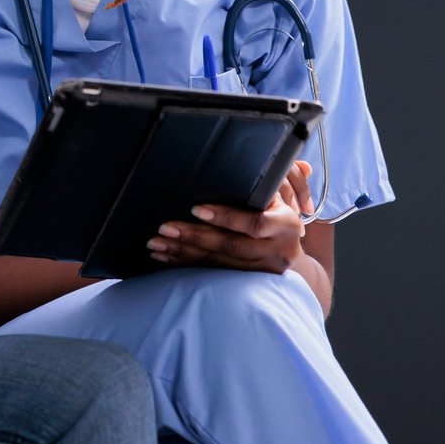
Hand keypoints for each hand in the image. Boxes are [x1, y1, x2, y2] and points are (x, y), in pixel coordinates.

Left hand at [145, 161, 311, 273]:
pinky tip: (166, 257)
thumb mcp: (277, 192)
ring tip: (157, 243)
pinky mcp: (249, 281)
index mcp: (287, 224)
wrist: (287, 246)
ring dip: (184, 253)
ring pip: (220, 263)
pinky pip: (213, 274)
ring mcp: (265, 269)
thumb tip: (285, 162)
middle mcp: (280, 250)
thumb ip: (267, 178)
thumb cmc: (275, 208)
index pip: (254, 223)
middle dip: (194, 236)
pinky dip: (187, 264)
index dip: (225, 217)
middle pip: (232, 246)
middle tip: (164, 228)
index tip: (196, 209)